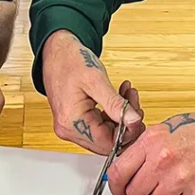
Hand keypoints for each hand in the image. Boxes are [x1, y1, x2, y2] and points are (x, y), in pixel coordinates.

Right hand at [41, 29, 144, 153]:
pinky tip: (119, 96)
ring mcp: (71, 126)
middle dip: (126, 123)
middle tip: (134, 102)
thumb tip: (133, 121)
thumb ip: (115, 103)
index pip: (107, 142)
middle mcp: (69, 129)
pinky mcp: (76, 121)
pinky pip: (100, 125)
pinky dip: (113, 113)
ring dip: (121, 116)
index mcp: (71, 122)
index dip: (128, 132)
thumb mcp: (96, 80)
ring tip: (128, 94)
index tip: (138, 115)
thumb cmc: (70, 61)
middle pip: (107, 141)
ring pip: (106, 133)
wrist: (57, 51)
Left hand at [108, 109, 194, 194]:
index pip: (118, 173)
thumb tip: (125, 170)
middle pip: (134, 193)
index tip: (119, 190)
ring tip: (171, 188)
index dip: (116, 186)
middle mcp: (163, 160)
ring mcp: (181, 179)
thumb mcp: (163, 130)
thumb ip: (142, 151)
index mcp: (151, 141)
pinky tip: (185, 192)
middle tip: (148, 190)